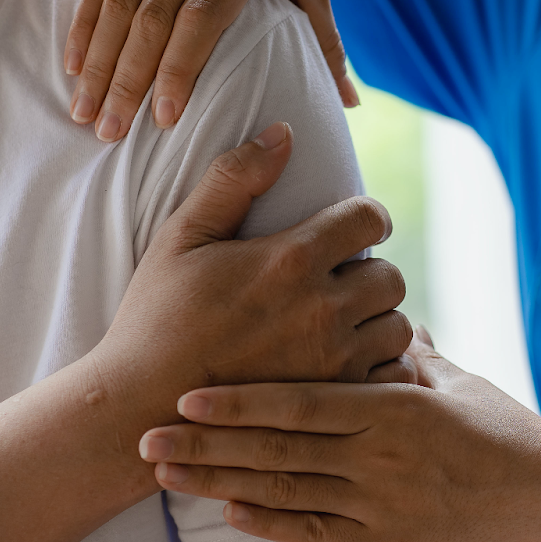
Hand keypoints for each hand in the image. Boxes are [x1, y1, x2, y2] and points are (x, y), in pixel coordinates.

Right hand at [60, 0, 355, 141]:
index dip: (179, 68)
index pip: (204, 16)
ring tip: (86, 111)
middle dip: (128, 79)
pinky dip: (85, 23)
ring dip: (99, 60)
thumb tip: (348, 103)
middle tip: (110, 133)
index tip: (164, 119)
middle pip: (153, 14)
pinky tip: (73, 65)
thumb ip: (325, 37)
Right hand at [84, 121, 411, 434]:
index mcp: (291, 259)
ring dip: (378, 322)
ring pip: (398, 328)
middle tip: (342, 283)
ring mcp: (334, 361)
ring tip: (346, 325)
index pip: (369, 218)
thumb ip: (234, 179)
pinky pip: (393, 377)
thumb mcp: (181, 237)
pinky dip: (380, 368)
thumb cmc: (156, 318)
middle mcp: (322, 309)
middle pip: (392, 276)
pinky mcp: (336, 403)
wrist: (142, 408)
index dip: (364, 219)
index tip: (351, 231)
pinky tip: (350, 365)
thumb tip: (283, 133)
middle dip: (371, 273)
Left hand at [135, 329, 540, 541]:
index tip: (186, 393)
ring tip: (167, 475)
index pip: (299, 399)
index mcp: (390, 405)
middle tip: (145, 437)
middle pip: (275, 445)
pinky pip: (318, 534)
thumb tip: (395, 321)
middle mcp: (377, 452)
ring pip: (285, 489)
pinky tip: (227, 515)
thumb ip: (417, 357)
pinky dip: (271, 524)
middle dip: (206, 441)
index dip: (238, 399)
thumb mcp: (461, 386)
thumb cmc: (509, 437)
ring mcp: (380, 501)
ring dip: (220, 482)